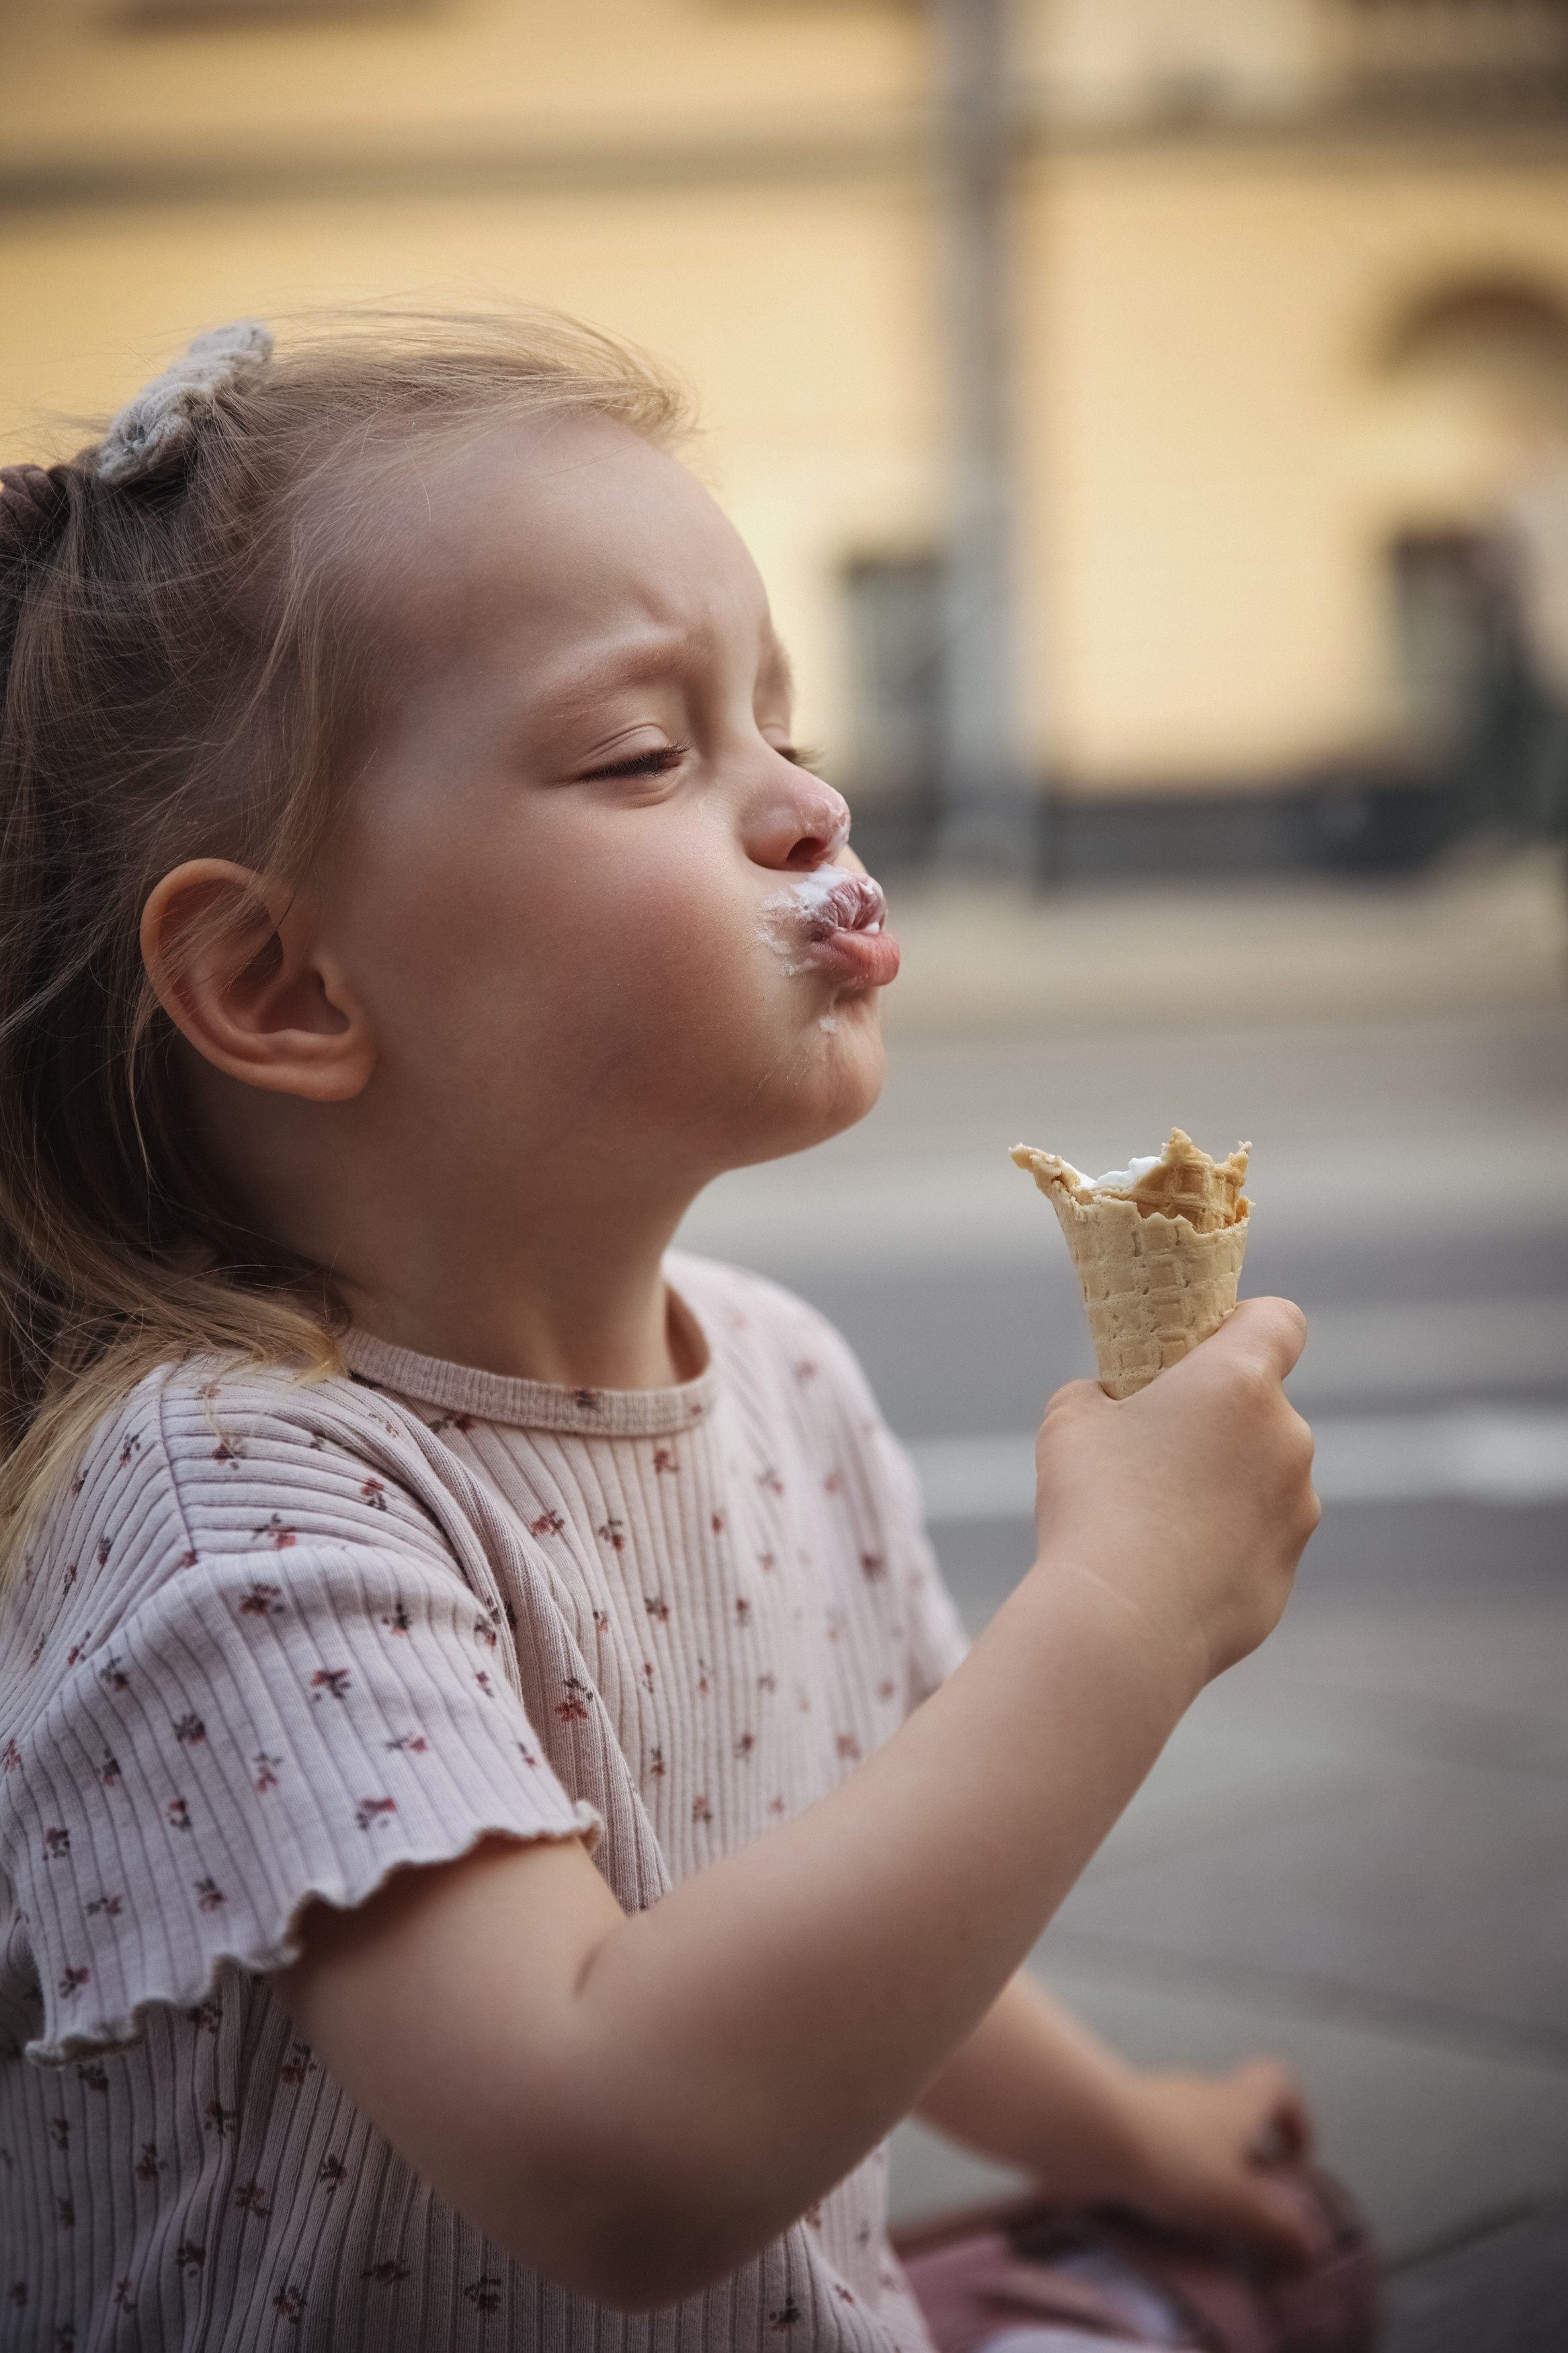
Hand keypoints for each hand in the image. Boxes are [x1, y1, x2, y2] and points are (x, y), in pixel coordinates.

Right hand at [1032, 1298, 1318, 1688]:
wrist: (1120, 1624)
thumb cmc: (1092, 1505)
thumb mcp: (1070, 1420)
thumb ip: (1105, 1393)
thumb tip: (1115, 1405)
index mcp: (1238, 1383)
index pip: (1279, 1320)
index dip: (1244, 1324)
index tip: (1203, 1349)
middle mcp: (1287, 1440)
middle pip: (1261, 1408)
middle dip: (1217, 1422)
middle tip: (1152, 1451)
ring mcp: (1296, 1512)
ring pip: (1263, 1480)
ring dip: (1223, 1487)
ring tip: (1153, 1522)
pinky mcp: (1287, 1573)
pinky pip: (1256, 1542)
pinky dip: (1223, 1547)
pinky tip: (1167, 1572)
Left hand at [1104, 2058, 1322, 2265]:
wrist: (1091, 2135)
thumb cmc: (1171, 2160)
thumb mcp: (1238, 2206)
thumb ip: (1277, 2229)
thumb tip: (1308, 2247)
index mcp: (1237, 2099)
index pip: (1278, 2084)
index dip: (1294, 2118)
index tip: (1292, 2159)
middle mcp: (1199, 2091)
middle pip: (1233, 2110)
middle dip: (1243, 2155)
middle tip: (1244, 2202)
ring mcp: (1156, 2101)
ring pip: (1190, 2129)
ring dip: (1198, 2165)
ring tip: (1197, 2214)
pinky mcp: (1119, 2119)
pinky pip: (1151, 2144)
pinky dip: (1159, 2172)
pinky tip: (1155, 2209)